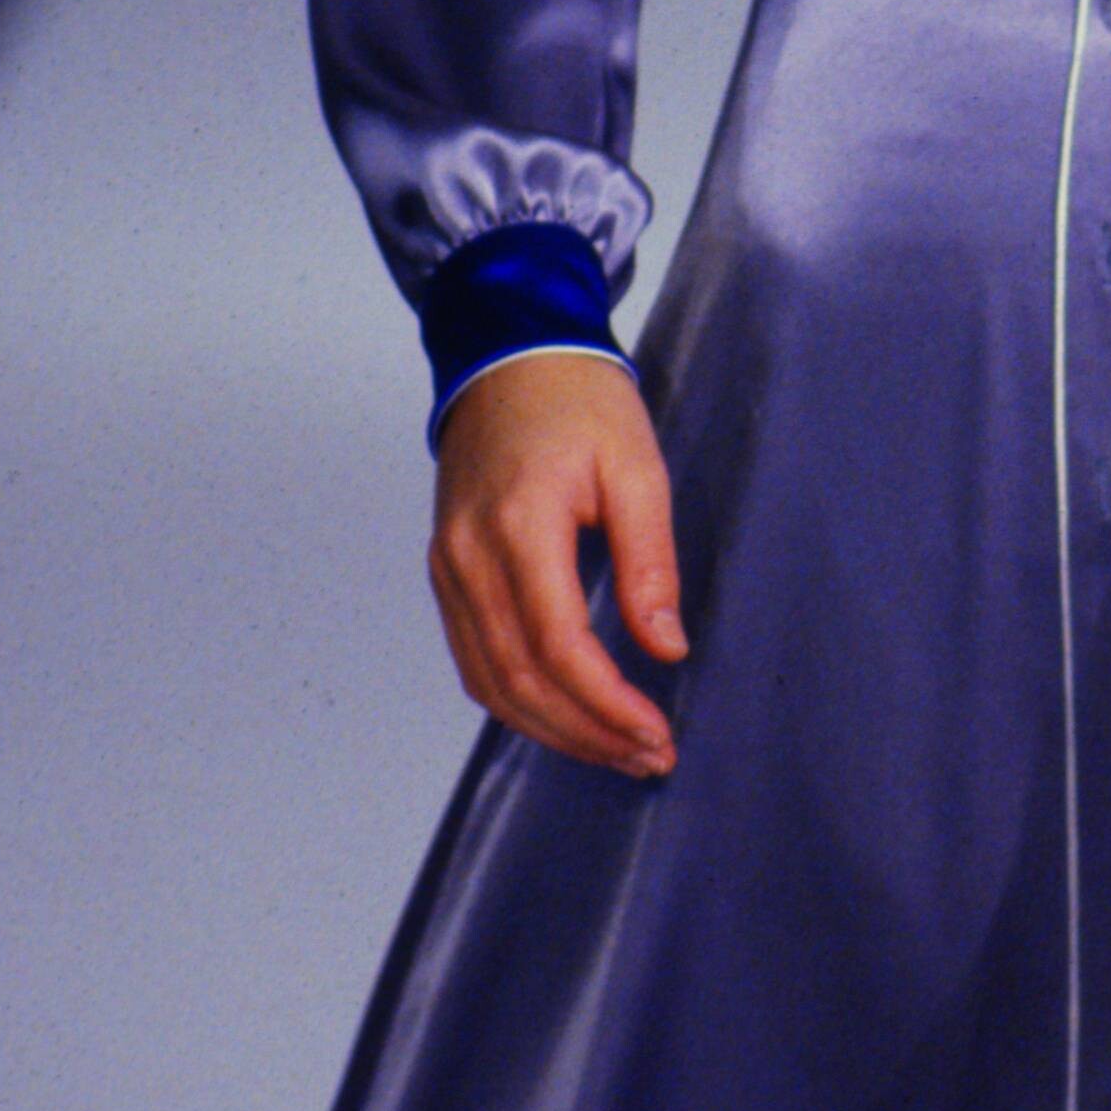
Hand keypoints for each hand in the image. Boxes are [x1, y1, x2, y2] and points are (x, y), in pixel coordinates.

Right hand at [429, 351, 686, 776]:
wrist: (507, 354)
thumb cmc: (577, 401)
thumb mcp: (636, 467)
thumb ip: (649, 560)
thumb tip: (665, 648)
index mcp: (520, 524)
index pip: (558, 646)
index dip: (607, 705)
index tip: (655, 733)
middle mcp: (469, 556)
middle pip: (519, 679)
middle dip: (585, 732)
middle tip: (646, 756)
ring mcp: (447, 567)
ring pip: (488, 681)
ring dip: (551, 728)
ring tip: (615, 749)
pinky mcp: (445, 572)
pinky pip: (472, 658)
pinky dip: (516, 700)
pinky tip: (565, 714)